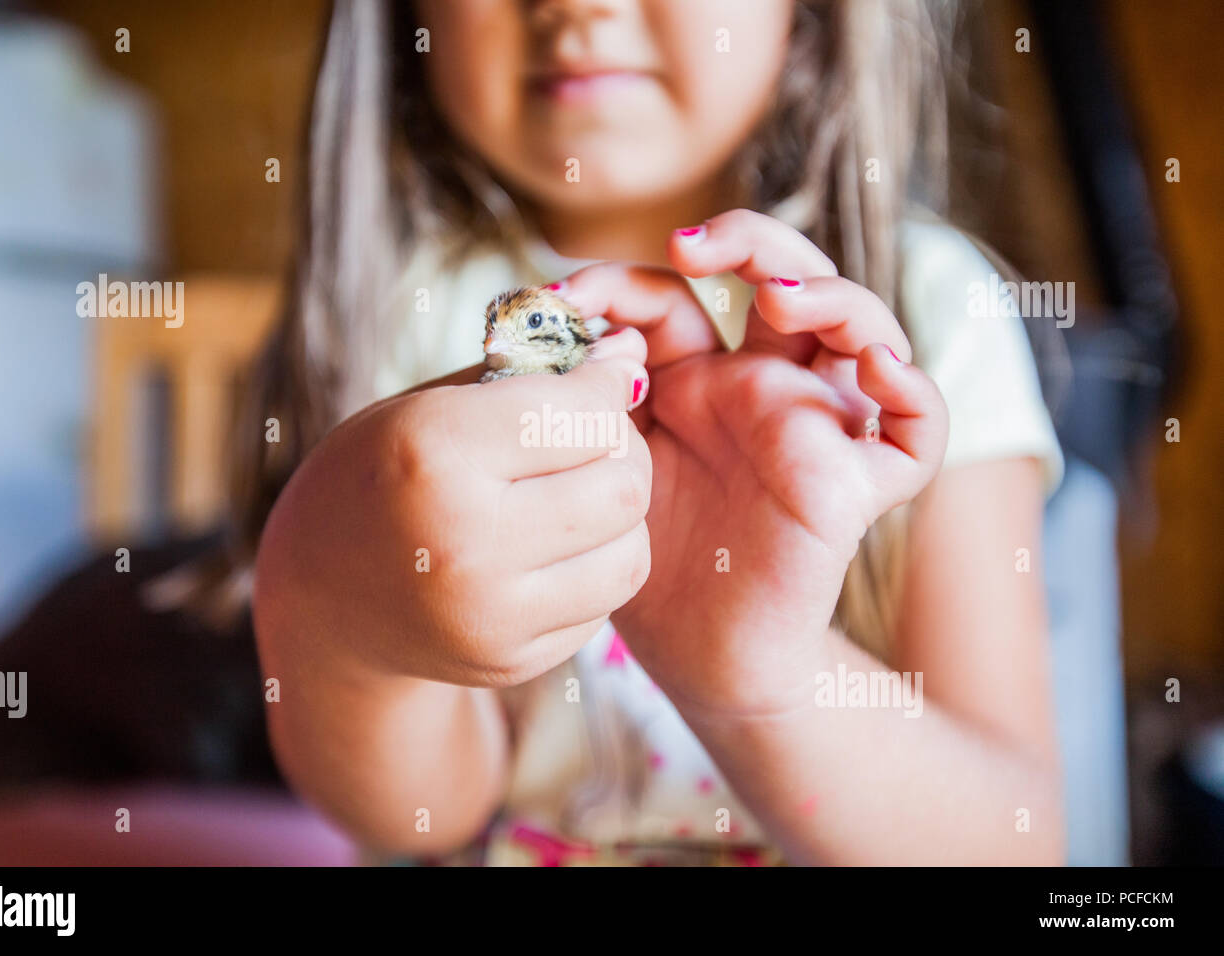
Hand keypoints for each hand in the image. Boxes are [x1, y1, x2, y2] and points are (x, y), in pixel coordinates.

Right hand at [254, 339, 651, 688]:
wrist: (324, 596)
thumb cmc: (382, 476)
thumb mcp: (428, 406)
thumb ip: (528, 375)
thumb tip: (634, 351)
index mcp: (432, 454)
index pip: (580, 414)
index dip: (610, 383)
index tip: (611, 373)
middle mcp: (462, 541)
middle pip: (622, 489)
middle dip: (624, 451)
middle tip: (598, 438)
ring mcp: (488, 615)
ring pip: (631, 554)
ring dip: (621, 517)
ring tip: (583, 493)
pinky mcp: (508, 661)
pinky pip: (605, 604)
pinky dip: (596, 566)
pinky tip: (557, 546)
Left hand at [559, 210, 948, 716]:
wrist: (701, 661)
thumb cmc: (649, 565)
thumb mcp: (601, 470)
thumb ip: (587, 405)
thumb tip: (556, 324)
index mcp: (695, 378)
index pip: (676, 295)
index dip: (623, 279)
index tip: (562, 296)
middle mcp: (762, 388)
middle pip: (784, 277)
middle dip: (746, 240)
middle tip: (690, 245)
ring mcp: (814, 429)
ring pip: (862, 328)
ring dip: (831, 294)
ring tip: (777, 296)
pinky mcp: (854, 486)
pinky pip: (917, 434)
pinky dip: (914, 394)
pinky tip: (877, 373)